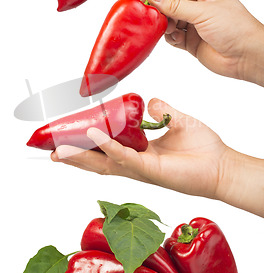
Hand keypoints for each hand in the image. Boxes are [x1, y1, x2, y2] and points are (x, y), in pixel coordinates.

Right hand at [51, 98, 263, 216]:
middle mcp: (135, 162)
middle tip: (51, 149)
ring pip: (103, 163)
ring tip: (59, 148)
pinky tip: (94, 136)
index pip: (106, 148)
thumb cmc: (202, 148)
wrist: (222, 165)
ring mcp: (141, 169)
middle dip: (73, 155)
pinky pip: (125, 158)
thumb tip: (150, 102)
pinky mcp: (151, 170)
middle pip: (97, 160)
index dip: (86, 143)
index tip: (67, 134)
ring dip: (81, 155)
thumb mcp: (177, 121)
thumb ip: (161, 111)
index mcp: (139, 152)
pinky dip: (108, 147)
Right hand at [141, 0, 263, 85]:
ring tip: (170, 29)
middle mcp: (200, 8)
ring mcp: (195, 26)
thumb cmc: (235, 29)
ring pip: (171, 22)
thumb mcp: (203, 12)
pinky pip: (174, 37)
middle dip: (162, 11)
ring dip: (166, 26)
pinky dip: (171, 38)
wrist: (246, 57)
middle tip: (153, 16)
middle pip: (171, 5)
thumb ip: (176, 5)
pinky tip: (176, 39)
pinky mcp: (192, 42)